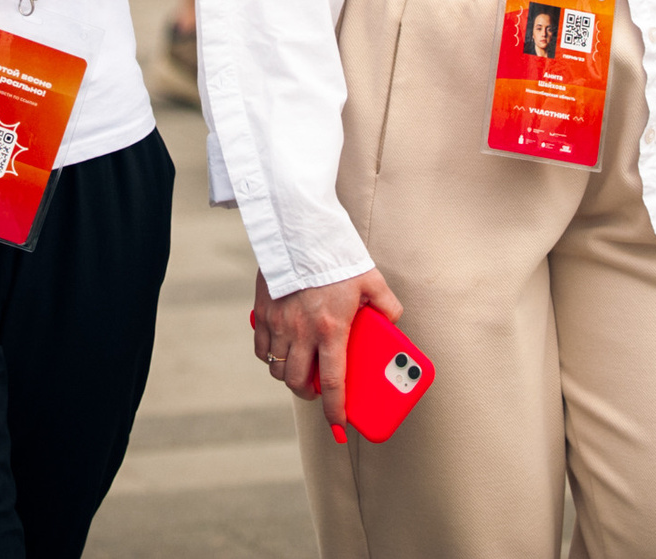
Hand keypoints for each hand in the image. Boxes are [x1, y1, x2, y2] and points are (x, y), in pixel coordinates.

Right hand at [252, 267, 404, 435]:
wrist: (300, 231)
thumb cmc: (336, 257)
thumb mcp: (371, 281)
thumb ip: (387, 306)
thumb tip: (393, 322)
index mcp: (331, 329)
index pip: (333, 383)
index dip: (336, 410)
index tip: (338, 425)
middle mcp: (302, 332)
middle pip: (299, 382)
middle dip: (309, 395)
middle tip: (318, 391)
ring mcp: (279, 324)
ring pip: (278, 369)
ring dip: (289, 377)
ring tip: (301, 370)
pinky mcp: (263, 313)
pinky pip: (262, 349)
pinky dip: (271, 357)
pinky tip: (282, 351)